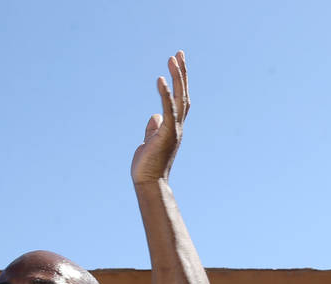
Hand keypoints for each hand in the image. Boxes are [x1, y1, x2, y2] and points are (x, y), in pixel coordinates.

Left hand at [131, 51, 189, 184]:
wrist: (148, 183)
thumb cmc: (148, 166)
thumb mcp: (149, 141)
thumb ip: (153, 128)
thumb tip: (154, 116)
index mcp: (174, 127)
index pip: (180, 100)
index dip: (180, 82)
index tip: (177, 63)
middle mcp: (177, 126)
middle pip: (183, 95)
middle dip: (181, 73)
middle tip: (179, 53)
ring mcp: (174, 130)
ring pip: (179, 99)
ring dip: (177, 78)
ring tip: (172, 58)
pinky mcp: (167, 134)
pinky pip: (167, 110)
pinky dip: (165, 94)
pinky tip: (160, 79)